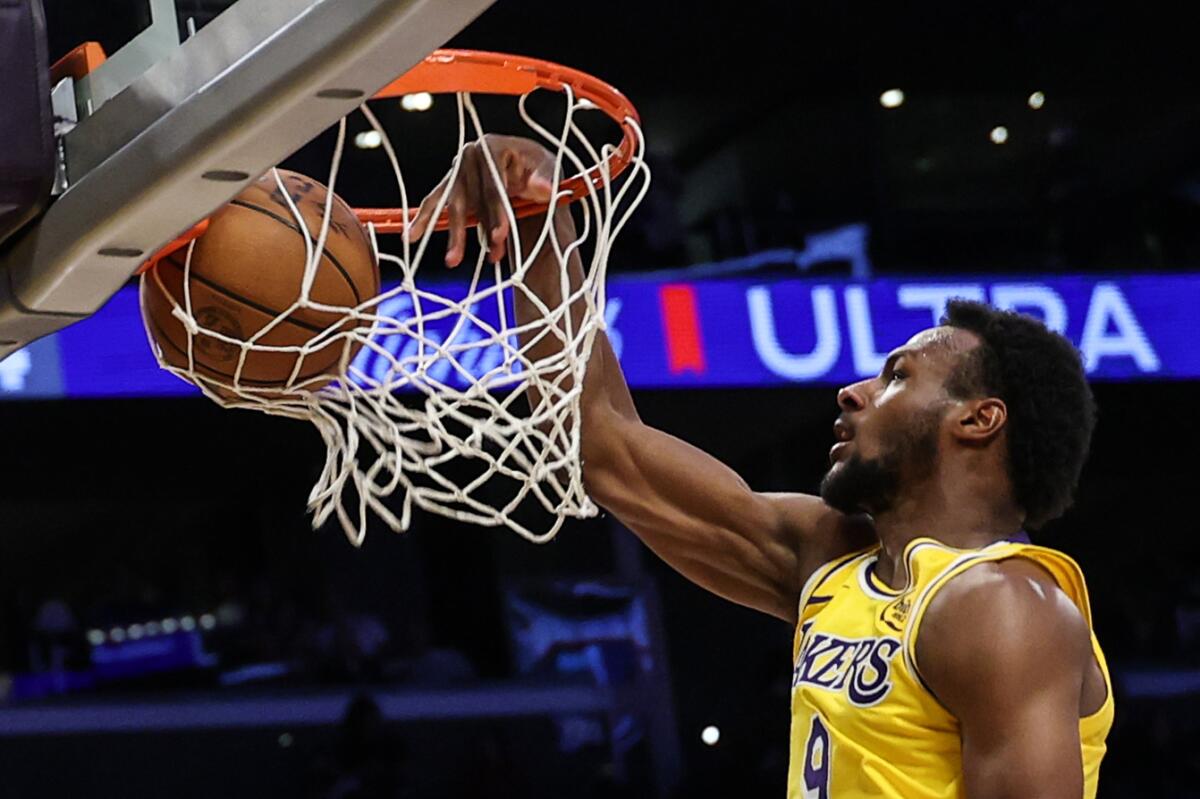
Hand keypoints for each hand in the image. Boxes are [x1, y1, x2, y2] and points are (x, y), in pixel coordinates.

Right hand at [405, 134, 556, 266]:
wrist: (528, 169)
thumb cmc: (538, 167)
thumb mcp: (549, 168)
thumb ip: (546, 178)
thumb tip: (544, 188)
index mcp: (492, 146)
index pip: (492, 183)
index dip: (497, 210)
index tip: (502, 235)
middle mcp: (470, 155)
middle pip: (471, 196)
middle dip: (480, 227)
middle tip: (489, 252)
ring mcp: (457, 171)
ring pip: (453, 205)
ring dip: (455, 234)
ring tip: (453, 260)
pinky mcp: (451, 186)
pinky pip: (434, 204)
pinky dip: (423, 220)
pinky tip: (411, 236)